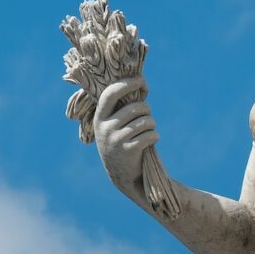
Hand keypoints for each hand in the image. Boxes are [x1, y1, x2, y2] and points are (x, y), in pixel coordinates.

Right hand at [94, 76, 158, 201]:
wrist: (121, 174)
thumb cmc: (120, 140)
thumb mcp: (113, 124)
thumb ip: (121, 106)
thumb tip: (142, 83)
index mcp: (99, 117)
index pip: (111, 93)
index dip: (127, 83)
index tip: (142, 79)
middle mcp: (105, 127)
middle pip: (136, 107)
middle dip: (147, 109)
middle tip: (146, 116)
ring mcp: (116, 139)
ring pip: (146, 121)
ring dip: (152, 124)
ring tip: (148, 130)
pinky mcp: (128, 150)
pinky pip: (150, 135)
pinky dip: (154, 136)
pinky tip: (151, 140)